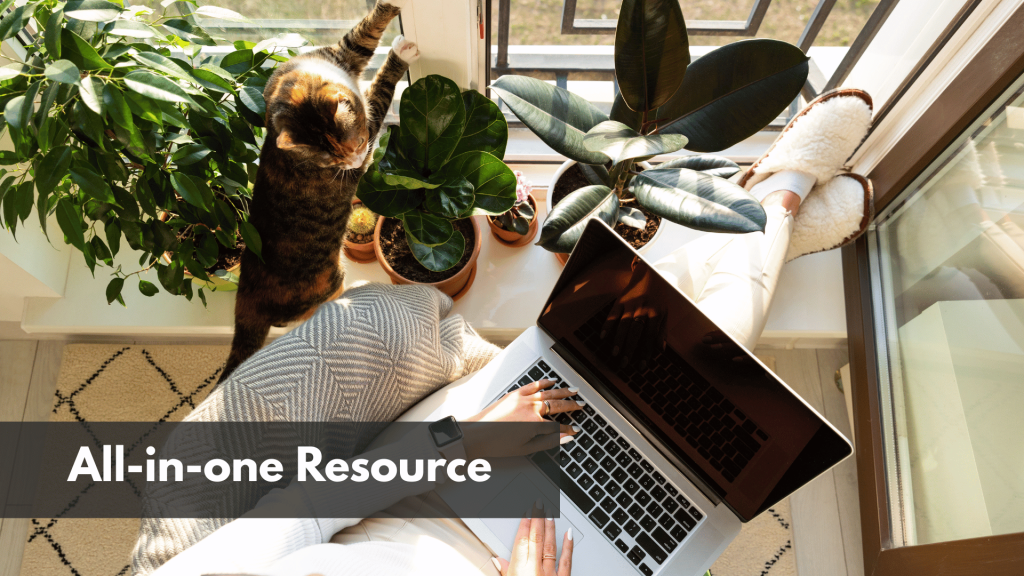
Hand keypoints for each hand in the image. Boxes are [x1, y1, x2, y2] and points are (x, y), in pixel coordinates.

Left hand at [462, 380, 582, 458]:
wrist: (475, 434)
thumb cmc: (497, 444)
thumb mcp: (526, 448)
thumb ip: (549, 442)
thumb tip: (566, 438)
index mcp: (535, 423)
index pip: (558, 426)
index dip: (568, 428)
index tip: (575, 429)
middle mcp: (530, 408)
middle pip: (557, 405)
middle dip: (571, 405)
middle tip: (581, 405)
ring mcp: (522, 399)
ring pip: (548, 393)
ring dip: (562, 391)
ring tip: (573, 390)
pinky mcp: (513, 394)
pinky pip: (533, 385)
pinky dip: (544, 383)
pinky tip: (551, 381)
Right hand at [494, 510, 572, 575]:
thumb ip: (505, 571)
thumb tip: (499, 561)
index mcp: (519, 570)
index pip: (521, 541)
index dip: (524, 525)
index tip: (527, 513)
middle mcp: (535, 570)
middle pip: (536, 539)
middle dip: (537, 519)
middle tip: (539, 505)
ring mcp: (550, 574)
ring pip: (550, 546)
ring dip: (549, 528)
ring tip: (549, 514)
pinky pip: (566, 561)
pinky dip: (568, 546)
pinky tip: (569, 533)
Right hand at [599, 257, 666, 368]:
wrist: (649, 274)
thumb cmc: (659, 296)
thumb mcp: (665, 312)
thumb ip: (662, 331)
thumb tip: (661, 350)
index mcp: (655, 314)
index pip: (650, 337)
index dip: (646, 352)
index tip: (642, 366)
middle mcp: (642, 310)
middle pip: (635, 333)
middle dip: (630, 349)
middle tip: (625, 364)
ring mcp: (629, 305)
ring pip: (623, 325)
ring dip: (618, 340)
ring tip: (614, 354)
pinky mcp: (620, 301)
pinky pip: (612, 314)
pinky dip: (606, 325)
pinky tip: (602, 337)